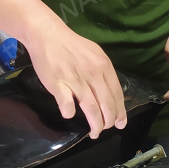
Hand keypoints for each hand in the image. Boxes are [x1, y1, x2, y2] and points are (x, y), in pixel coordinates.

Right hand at [24, 16, 126, 138]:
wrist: (48, 34)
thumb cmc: (71, 46)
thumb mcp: (94, 54)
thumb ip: (103, 72)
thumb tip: (110, 93)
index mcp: (104, 66)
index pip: (117, 94)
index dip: (120, 112)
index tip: (120, 123)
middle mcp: (93, 74)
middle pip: (106, 104)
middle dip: (108, 122)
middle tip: (105, 129)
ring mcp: (75, 79)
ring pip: (90, 108)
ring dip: (95, 124)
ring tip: (94, 133)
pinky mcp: (58, 83)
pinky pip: (67, 104)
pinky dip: (70, 113)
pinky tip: (69, 114)